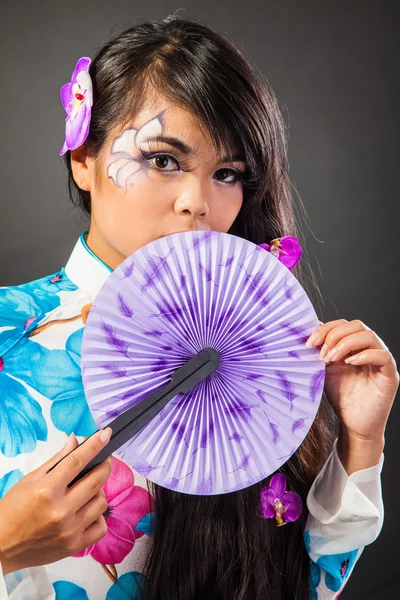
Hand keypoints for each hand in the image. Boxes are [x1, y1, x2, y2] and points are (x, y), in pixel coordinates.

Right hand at [0, 428, 112, 574]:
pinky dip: (98, 517)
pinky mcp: (74, 546)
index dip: (95, 445)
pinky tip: (88, 512)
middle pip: (96, 480)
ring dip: (99, 491)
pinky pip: (101, 528)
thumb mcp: (30, 480)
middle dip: (104, 465)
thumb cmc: (12, 511)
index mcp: (47, 490)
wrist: (0, 547)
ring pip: (101, 502)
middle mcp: (60, 510)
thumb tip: (75, 441)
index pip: (77, 461)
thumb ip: (57, 460)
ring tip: (88, 489)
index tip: (105, 435)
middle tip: (104, 459)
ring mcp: (69, 530)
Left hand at [306, 319, 398, 440]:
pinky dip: (365, 355)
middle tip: (320, 352)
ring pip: (369, 336)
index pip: (343, 324)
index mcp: (354, 345)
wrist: (352, 424)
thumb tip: (304, 331)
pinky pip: (383, 356)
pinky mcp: (390, 374)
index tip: (309, 342)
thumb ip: (319, 351)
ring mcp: (381, 360)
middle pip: (356, 325)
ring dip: (346, 343)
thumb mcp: (324, 370)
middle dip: (334, 335)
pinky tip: (349, 363)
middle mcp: (369, 348)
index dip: (326, 329)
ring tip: (330, 358)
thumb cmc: (340, 397)